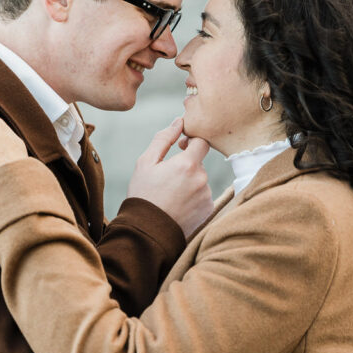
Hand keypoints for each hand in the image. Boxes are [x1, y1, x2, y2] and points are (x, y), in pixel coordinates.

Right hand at [127, 118, 213, 238]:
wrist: (147, 231)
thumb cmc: (143, 194)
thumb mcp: (145, 163)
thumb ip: (164, 139)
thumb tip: (179, 121)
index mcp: (187, 164)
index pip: (201, 142)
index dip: (191, 142)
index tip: (180, 148)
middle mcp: (201, 179)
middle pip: (199, 163)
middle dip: (186, 166)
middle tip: (167, 180)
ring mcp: (207, 195)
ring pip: (201, 180)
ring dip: (189, 183)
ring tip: (170, 196)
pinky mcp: (209, 209)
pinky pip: (204, 196)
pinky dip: (193, 198)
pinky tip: (178, 205)